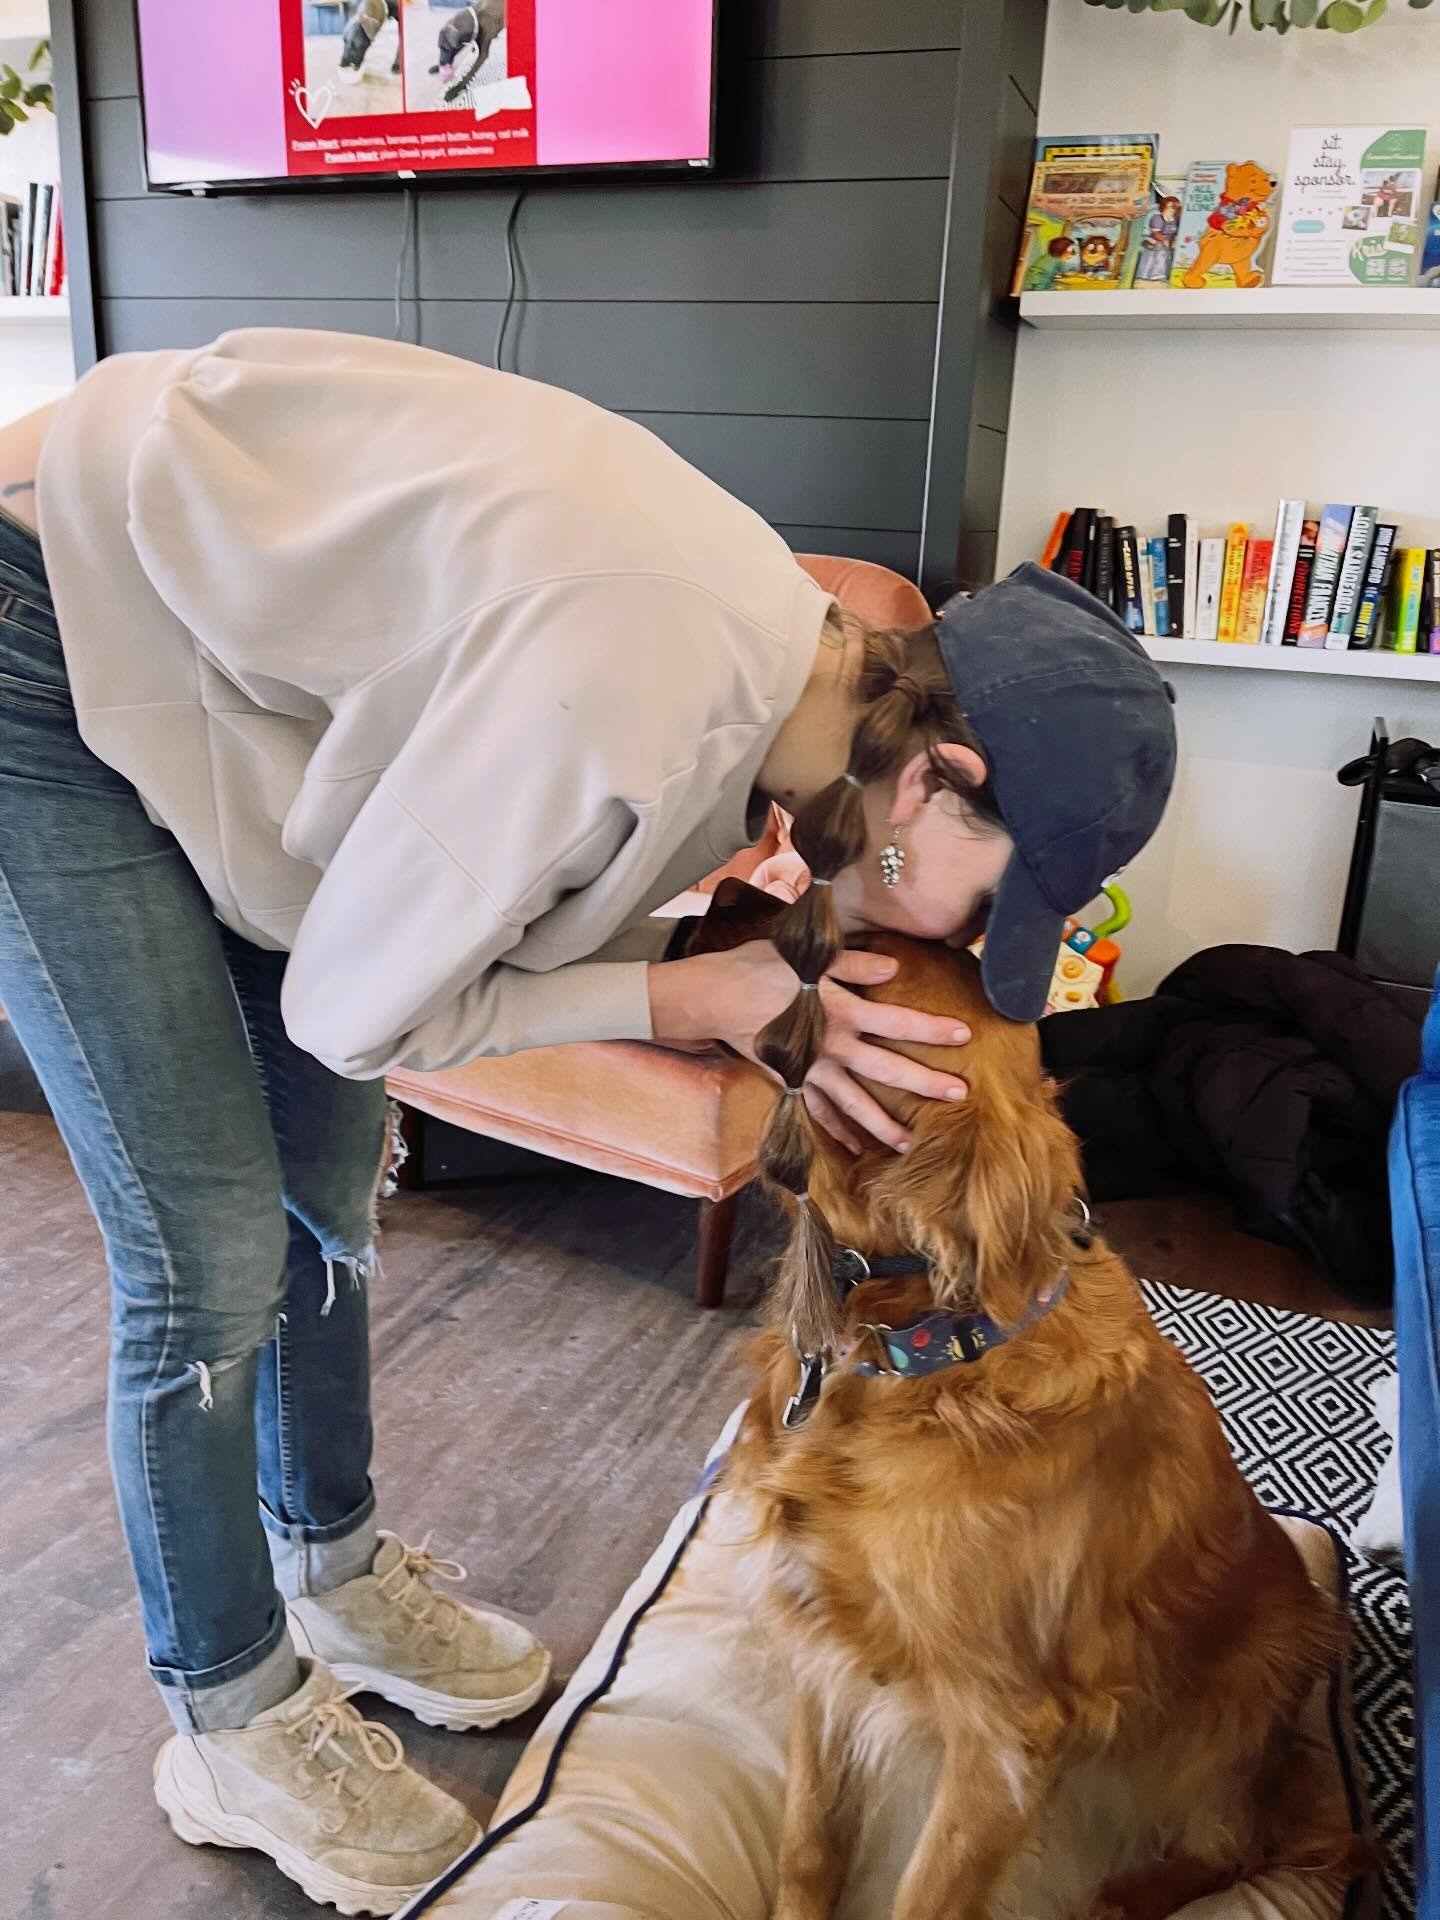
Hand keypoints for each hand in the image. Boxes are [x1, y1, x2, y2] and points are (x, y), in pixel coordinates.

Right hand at [648, 942, 969, 1154]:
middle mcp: (831, 1044)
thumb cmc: (759, 967)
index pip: (896, 1020)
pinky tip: (857, 1149)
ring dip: (882, 1124)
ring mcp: (810, 1067)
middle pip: (885, 1068)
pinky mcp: (791, 1079)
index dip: (931, 1028)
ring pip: (853, 1102)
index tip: (965, 1035)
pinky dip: (837, 1131)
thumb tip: (894, 966)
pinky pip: (818, 1111)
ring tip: (911, 1145)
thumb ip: (852, 963)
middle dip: (924, 1082)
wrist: (711, 996)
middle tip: (960, 1095)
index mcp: (840, 1010)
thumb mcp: (807, 957)